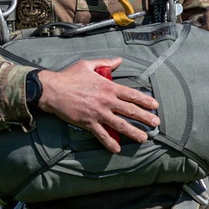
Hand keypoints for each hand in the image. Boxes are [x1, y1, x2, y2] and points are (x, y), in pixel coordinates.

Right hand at [36, 58, 159, 152]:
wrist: (52, 90)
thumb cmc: (69, 76)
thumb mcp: (87, 65)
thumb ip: (105, 63)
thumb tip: (118, 60)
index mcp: (108, 86)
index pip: (131, 94)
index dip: (145, 100)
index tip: (155, 105)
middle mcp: (106, 101)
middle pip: (130, 110)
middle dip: (145, 117)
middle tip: (156, 123)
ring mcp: (98, 113)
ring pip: (120, 125)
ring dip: (133, 132)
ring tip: (144, 137)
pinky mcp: (88, 123)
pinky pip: (102, 135)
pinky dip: (110, 143)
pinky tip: (117, 149)